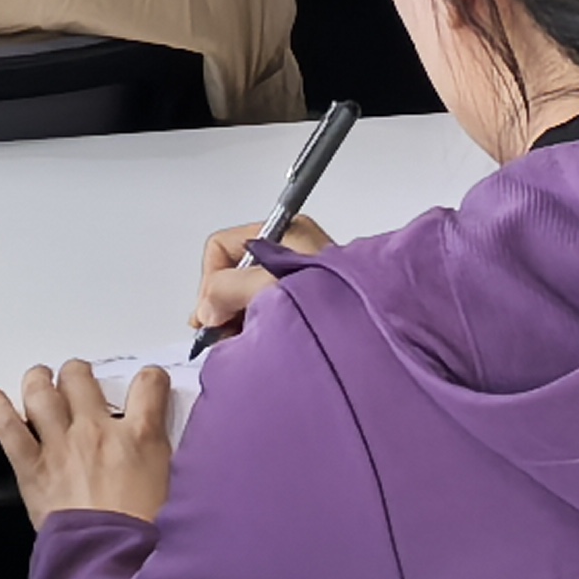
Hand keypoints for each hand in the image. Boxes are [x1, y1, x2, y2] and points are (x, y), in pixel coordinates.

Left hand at [0, 361, 177, 527]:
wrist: (111, 563)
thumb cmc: (143, 536)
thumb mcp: (172, 489)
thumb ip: (163, 458)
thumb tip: (160, 444)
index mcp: (139, 436)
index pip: (148, 385)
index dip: (149, 378)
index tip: (147, 382)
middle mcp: (97, 431)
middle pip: (80, 378)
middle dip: (77, 374)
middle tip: (77, 381)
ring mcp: (61, 447)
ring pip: (41, 392)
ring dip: (38, 381)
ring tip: (39, 380)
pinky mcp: (33, 469)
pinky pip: (7, 428)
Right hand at [188, 213, 330, 341]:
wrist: (372, 332)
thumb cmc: (331, 300)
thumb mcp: (269, 287)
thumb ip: (227, 290)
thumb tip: (207, 310)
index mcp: (283, 232)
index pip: (222, 247)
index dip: (211, 281)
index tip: (212, 315)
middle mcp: (290, 250)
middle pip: (233, 272)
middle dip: (222, 304)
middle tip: (223, 335)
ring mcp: (298, 278)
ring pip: (248, 295)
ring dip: (239, 320)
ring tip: (244, 344)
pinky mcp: (307, 304)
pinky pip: (267, 311)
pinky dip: (257, 328)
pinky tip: (260, 346)